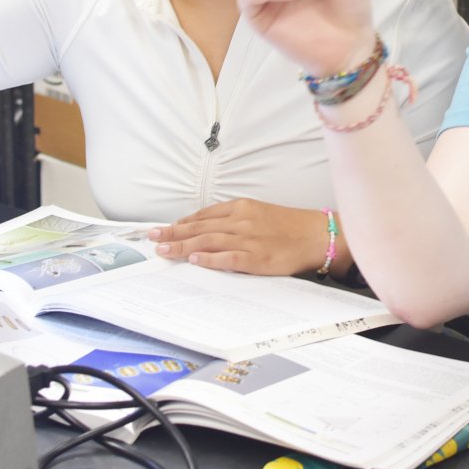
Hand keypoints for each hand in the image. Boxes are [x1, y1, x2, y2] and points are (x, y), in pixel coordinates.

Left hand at [148, 198, 334, 276]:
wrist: (315, 235)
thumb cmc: (288, 226)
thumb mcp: (259, 213)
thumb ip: (234, 218)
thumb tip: (208, 228)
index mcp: (242, 208)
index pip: (204, 215)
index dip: (181, 223)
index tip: (164, 228)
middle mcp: (241, 221)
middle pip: (200, 228)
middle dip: (173, 233)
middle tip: (152, 237)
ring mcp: (248, 239)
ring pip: (208, 242)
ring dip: (183, 246)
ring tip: (164, 250)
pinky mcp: (256, 258)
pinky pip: (228, 258)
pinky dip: (210, 259)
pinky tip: (194, 260)